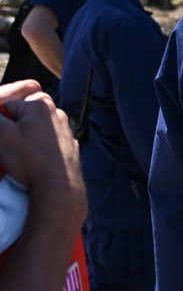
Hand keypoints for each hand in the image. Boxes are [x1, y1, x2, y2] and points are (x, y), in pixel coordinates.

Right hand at [0, 81, 84, 221]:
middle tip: (10, 144)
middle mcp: (57, 114)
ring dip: (26, 137)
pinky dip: (39, 147)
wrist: (58, 186)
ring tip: (21, 154)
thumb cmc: (30, 159)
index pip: (9, 104)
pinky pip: (47, 141)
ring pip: (36, 128)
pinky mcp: (68, 145)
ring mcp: (65, 130)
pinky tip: (34, 158)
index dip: (0, 120)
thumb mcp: (2, 135)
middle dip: (14, 128)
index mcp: (40, 106)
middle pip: (24, 116)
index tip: (2, 136)